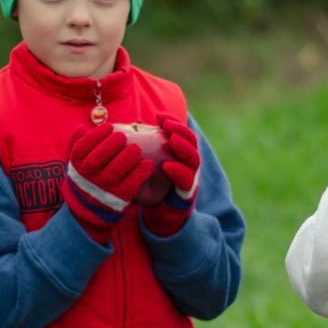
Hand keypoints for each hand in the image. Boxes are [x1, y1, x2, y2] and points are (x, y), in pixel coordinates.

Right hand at [62, 122, 153, 242]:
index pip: (84, 146)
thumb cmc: (85, 177)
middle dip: (113, 142)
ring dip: (128, 155)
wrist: (89, 208)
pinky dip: (141, 172)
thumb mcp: (75, 162)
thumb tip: (82, 127)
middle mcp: (88, 177)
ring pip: (116, 169)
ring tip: (136, 148)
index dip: (97, 134)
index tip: (109, 127)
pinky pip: (131, 183)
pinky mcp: (120, 197)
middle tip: (123, 136)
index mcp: (77, 165)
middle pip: (100, 156)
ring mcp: (104, 187)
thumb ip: (76, 144)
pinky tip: (147, 164)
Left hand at [142, 112, 200, 236]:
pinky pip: (186, 180)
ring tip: (171, 140)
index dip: (173, 121)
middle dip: (180, 130)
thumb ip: (143, 145)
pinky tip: (166, 166)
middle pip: (191, 141)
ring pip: (194, 158)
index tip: (158, 116)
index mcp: (179, 152)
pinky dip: (178, 172)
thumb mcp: (144, 161)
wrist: (157, 211)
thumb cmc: (148, 183)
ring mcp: (189, 176)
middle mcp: (187, 162)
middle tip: (167, 126)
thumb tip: (133, 124)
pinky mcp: (186, 192)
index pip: (181, 131)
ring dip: (183, 148)